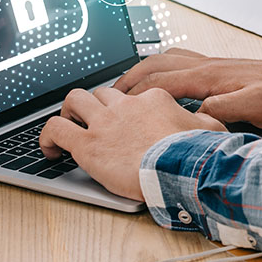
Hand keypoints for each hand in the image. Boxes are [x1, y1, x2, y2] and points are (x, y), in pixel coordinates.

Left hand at [39, 87, 225, 200]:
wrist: (180, 168)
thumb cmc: (195, 153)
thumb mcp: (211, 130)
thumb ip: (207, 122)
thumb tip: (214, 121)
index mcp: (153, 100)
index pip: (135, 96)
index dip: (128, 109)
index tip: (128, 123)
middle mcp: (125, 105)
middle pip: (101, 93)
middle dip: (94, 105)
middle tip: (93, 121)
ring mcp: (104, 123)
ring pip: (74, 100)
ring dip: (69, 112)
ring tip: (69, 128)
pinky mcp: (87, 144)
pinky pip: (56, 129)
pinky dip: (48, 136)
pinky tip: (50, 150)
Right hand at [113, 48, 261, 130]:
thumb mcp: (255, 109)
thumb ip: (223, 110)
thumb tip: (195, 114)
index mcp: (211, 75)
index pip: (162, 80)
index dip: (135, 91)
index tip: (115, 102)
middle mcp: (208, 65)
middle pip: (158, 64)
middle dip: (130, 76)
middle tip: (111, 92)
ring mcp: (214, 64)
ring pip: (169, 59)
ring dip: (145, 69)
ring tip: (128, 84)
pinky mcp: (221, 69)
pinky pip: (183, 61)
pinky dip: (163, 67)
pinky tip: (163, 79)